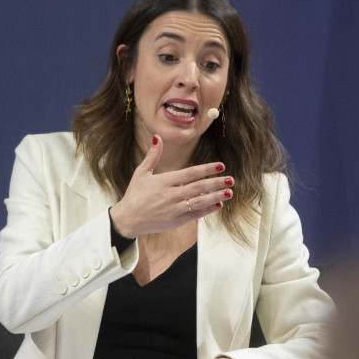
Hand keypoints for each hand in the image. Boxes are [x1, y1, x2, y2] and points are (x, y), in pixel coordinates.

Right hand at [109, 135, 233, 238]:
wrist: (127, 219)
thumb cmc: (134, 195)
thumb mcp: (141, 173)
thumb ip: (153, 156)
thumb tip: (158, 137)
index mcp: (164, 181)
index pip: (190, 173)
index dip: (207, 169)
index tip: (220, 165)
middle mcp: (170, 195)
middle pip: (198, 188)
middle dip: (216, 182)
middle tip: (231, 179)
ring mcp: (173, 209)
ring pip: (199, 202)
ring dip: (215, 196)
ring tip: (229, 191)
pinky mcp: (175, 221)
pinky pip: (194, 215)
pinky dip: (207, 210)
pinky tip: (218, 204)